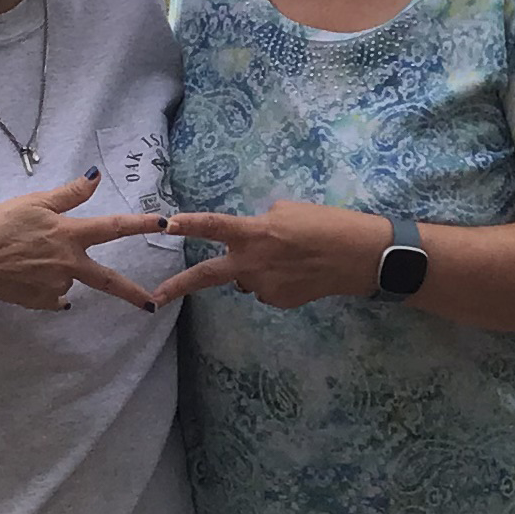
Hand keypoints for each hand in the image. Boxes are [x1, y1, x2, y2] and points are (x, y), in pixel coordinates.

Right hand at [0, 173, 166, 313]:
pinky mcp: (40, 302)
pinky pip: (52, 294)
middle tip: (151, 303)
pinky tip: (25, 274)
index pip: (113, 227)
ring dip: (60, 269)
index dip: (141, 224)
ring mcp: (55, 287)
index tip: (167, 223)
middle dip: (132, 293)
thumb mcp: (32, 202)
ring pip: (69, 278)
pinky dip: (45, 284)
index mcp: (69, 235)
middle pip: (108, 280)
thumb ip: (68, 194)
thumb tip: (95, 177)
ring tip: (27, 255)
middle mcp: (68, 265)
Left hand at [154, 201, 389, 309]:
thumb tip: (251, 239)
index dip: (189, 224)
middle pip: (206, 275)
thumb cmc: (327, 224)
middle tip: (155, 298)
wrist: (359, 256)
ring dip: (255, 269)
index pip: (213, 226)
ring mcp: (265, 287)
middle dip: (178, 287)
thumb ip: (261, 224)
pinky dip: (275, 281)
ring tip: (288, 258)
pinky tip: (298, 272)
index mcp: (255, 232)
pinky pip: (266, 289)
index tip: (166, 225)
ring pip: (246, 279)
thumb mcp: (289, 212)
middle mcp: (253, 263)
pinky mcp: (279, 301)